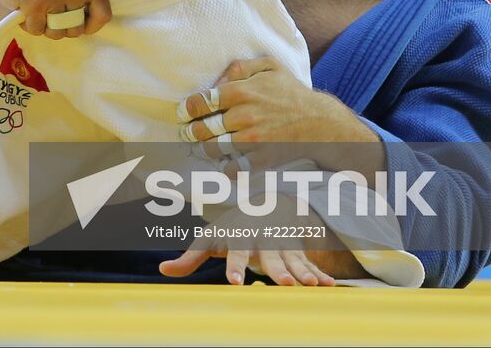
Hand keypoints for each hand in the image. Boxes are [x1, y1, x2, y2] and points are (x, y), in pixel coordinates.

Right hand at [0, 0, 111, 39]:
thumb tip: (88, 27)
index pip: (103, 14)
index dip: (89, 26)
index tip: (75, 25)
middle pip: (77, 29)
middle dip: (60, 29)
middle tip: (47, 17)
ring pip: (57, 33)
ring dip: (44, 28)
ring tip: (35, 13)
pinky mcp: (36, 2)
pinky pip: (37, 30)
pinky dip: (28, 25)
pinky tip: (23, 10)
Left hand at [159, 244, 337, 286]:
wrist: (266, 203)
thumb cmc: (232, 227)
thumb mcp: (208, 238)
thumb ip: (188, 258)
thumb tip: (162, 270)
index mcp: (239, 238)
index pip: (236, 255)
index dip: (235, 268)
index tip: (236, 283)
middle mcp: (263, 242)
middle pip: (270, 258)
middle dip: (277, 271)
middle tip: (283, 285)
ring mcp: (282, 247)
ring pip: (293, 261)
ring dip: (302, 273)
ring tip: (312, 286)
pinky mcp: (297, 252)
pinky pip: (309, 264)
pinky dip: (319, 274)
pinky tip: (328, 287)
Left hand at [176, 58, 377, 162]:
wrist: (321, 122)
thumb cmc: (292, 92)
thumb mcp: (270, 67)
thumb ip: (241, 67)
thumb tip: (218, 79)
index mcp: (242, 91)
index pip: (202, 102)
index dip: (187, 109)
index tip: (182, 113)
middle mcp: (244, 115)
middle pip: (203, 128)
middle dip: (191, 131)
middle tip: (187, 132)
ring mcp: (252, 139)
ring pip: (214, 149)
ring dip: (205, 149)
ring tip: (203, 147)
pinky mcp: (262, 157)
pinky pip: (233, 168)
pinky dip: (225, 168)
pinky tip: (224, 163)